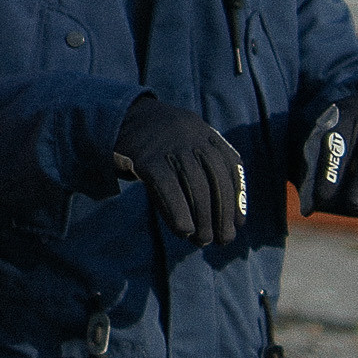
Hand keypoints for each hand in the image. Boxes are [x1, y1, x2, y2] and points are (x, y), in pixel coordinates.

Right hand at [112, 95, 245, 245]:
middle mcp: (192, 136)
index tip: (239, 223)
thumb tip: (218, 213)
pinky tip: (184, 230)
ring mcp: (170, 145)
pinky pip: (168, 188)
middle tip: (224, 240)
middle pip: (216, 178)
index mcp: (204, 132)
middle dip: (223, 213)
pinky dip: (178, 211)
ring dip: (203, 218)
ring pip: (196, 186)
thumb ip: (201, 164)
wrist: (118, 117)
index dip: (238, 196)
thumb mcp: (183, 141)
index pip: (231, 165)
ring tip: (203, 240)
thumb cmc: (155, 141)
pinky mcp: (147, 157)